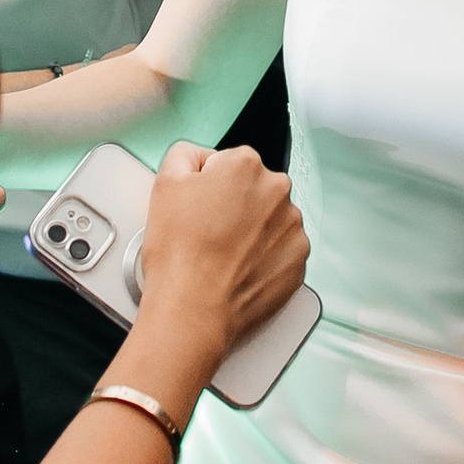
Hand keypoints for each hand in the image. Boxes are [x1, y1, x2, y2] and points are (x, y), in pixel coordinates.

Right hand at [133, 142, 308, 359]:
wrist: (193, 309)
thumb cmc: (179, 254)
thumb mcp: (164, 183)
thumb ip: (185, 155)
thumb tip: (199, 157)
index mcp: (246, 165)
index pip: (229, 164)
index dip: (210, 187)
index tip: (200, 208)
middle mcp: (278, 191)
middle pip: (254, 190)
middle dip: (235, 206)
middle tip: (209, 233)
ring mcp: (293, 228)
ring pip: (270, 220)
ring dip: (253, 232)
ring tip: (223, 256)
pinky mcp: (298, 261)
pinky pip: (281, 251)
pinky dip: (265, 258)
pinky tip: (240, 270)